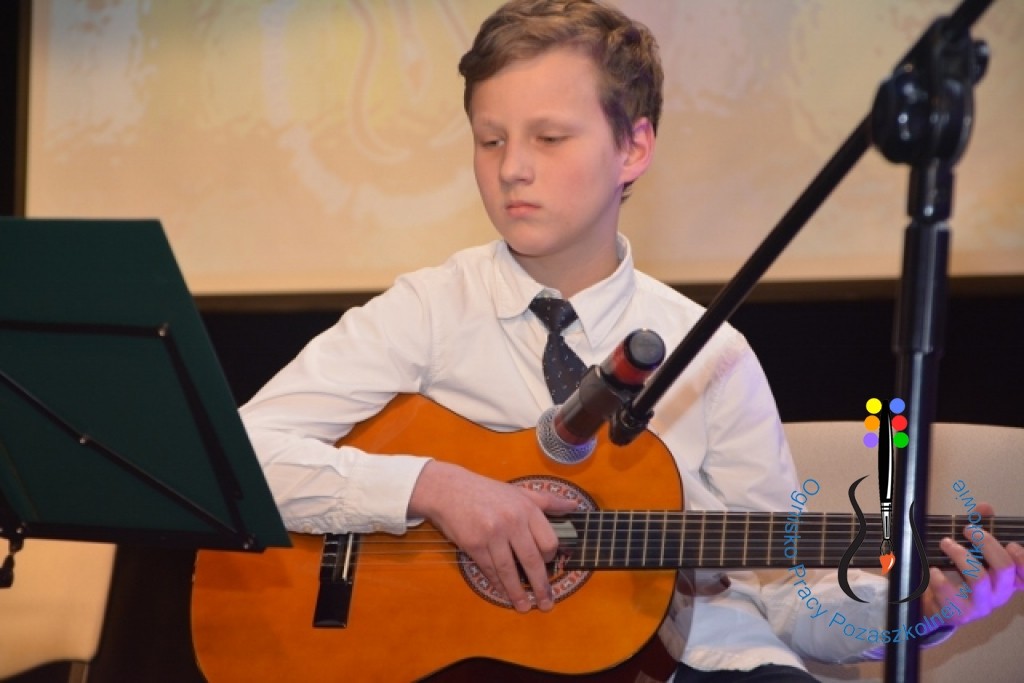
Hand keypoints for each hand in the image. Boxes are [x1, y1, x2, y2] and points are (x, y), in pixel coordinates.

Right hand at [408, 460, 577, 612]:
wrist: (450, 490)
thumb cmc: (487, 492)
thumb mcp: (519, 492)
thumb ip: (548, 501)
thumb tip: (574, 506)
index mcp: (526, 508)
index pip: (548, 541)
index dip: (551, 557)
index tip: (549, 566)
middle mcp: (512, 521)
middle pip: (532, 560)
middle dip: (541, 585)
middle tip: (547, 604)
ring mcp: (492, 534)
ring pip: (509, 570)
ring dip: (518, 592)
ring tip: (524, 607)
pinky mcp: (474, 545)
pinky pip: (490, 570)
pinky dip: (498, 584)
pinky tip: (503, 593)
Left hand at [921, 503, 1023, 625]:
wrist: (936, 605)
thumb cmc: (958, 576)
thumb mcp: (972, 551)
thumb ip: (980, 528)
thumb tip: (985, 507)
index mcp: (1007, 580)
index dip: (1023, 560)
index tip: (1011, 544)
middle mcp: (999, 594)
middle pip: (1004, 567)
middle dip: (985, 543)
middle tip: (967, 529)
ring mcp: (980, 606)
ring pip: (979, 578)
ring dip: (960, 554)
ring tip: (945, 543)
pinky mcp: (959, 613)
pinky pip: (950, 594)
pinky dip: (940, 578)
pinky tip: (933, 570)